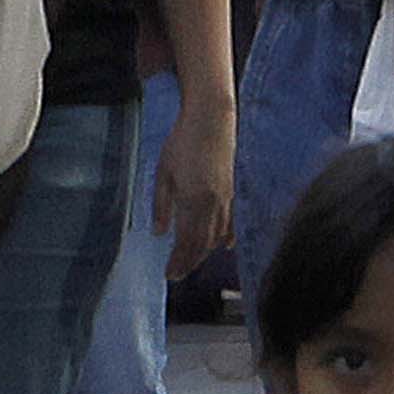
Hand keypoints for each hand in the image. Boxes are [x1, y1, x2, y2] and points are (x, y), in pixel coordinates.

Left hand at [159, 103, 236, 270]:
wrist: (211, 119)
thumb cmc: (182, 142)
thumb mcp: (163, 172)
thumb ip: (161, 205)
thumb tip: (159, 233)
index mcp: (193, 200)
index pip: (187, 241)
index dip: (179, 261)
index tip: (170, 275)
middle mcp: (213, 204)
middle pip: (203, 243)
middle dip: (190, 262)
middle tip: (177, 275)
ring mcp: (227, 198)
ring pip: (218, 235)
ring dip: (205, 253)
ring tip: (192, 263)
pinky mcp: (233, 189)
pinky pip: (231, 222)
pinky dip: (226, 237)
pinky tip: (223, 245)